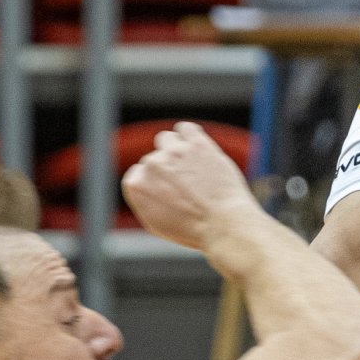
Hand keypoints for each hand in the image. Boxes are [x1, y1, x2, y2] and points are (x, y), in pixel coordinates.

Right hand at [123, 120, 257, 252]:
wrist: (223, 224)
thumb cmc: (192, 230)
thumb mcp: (156, 223)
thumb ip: (144, 198)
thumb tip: (142, 183)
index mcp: (136, 185)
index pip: (139, 173)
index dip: (155, 183)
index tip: (169, 192)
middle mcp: (151, 165)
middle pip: (155, 159)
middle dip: (168, 171)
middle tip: (188, 188)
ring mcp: (174, 151)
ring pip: (167, 139)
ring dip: (176, 150)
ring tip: (192, 166)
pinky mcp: (197, 143)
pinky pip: (186, 129)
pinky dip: (190, 135)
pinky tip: (199, 147)